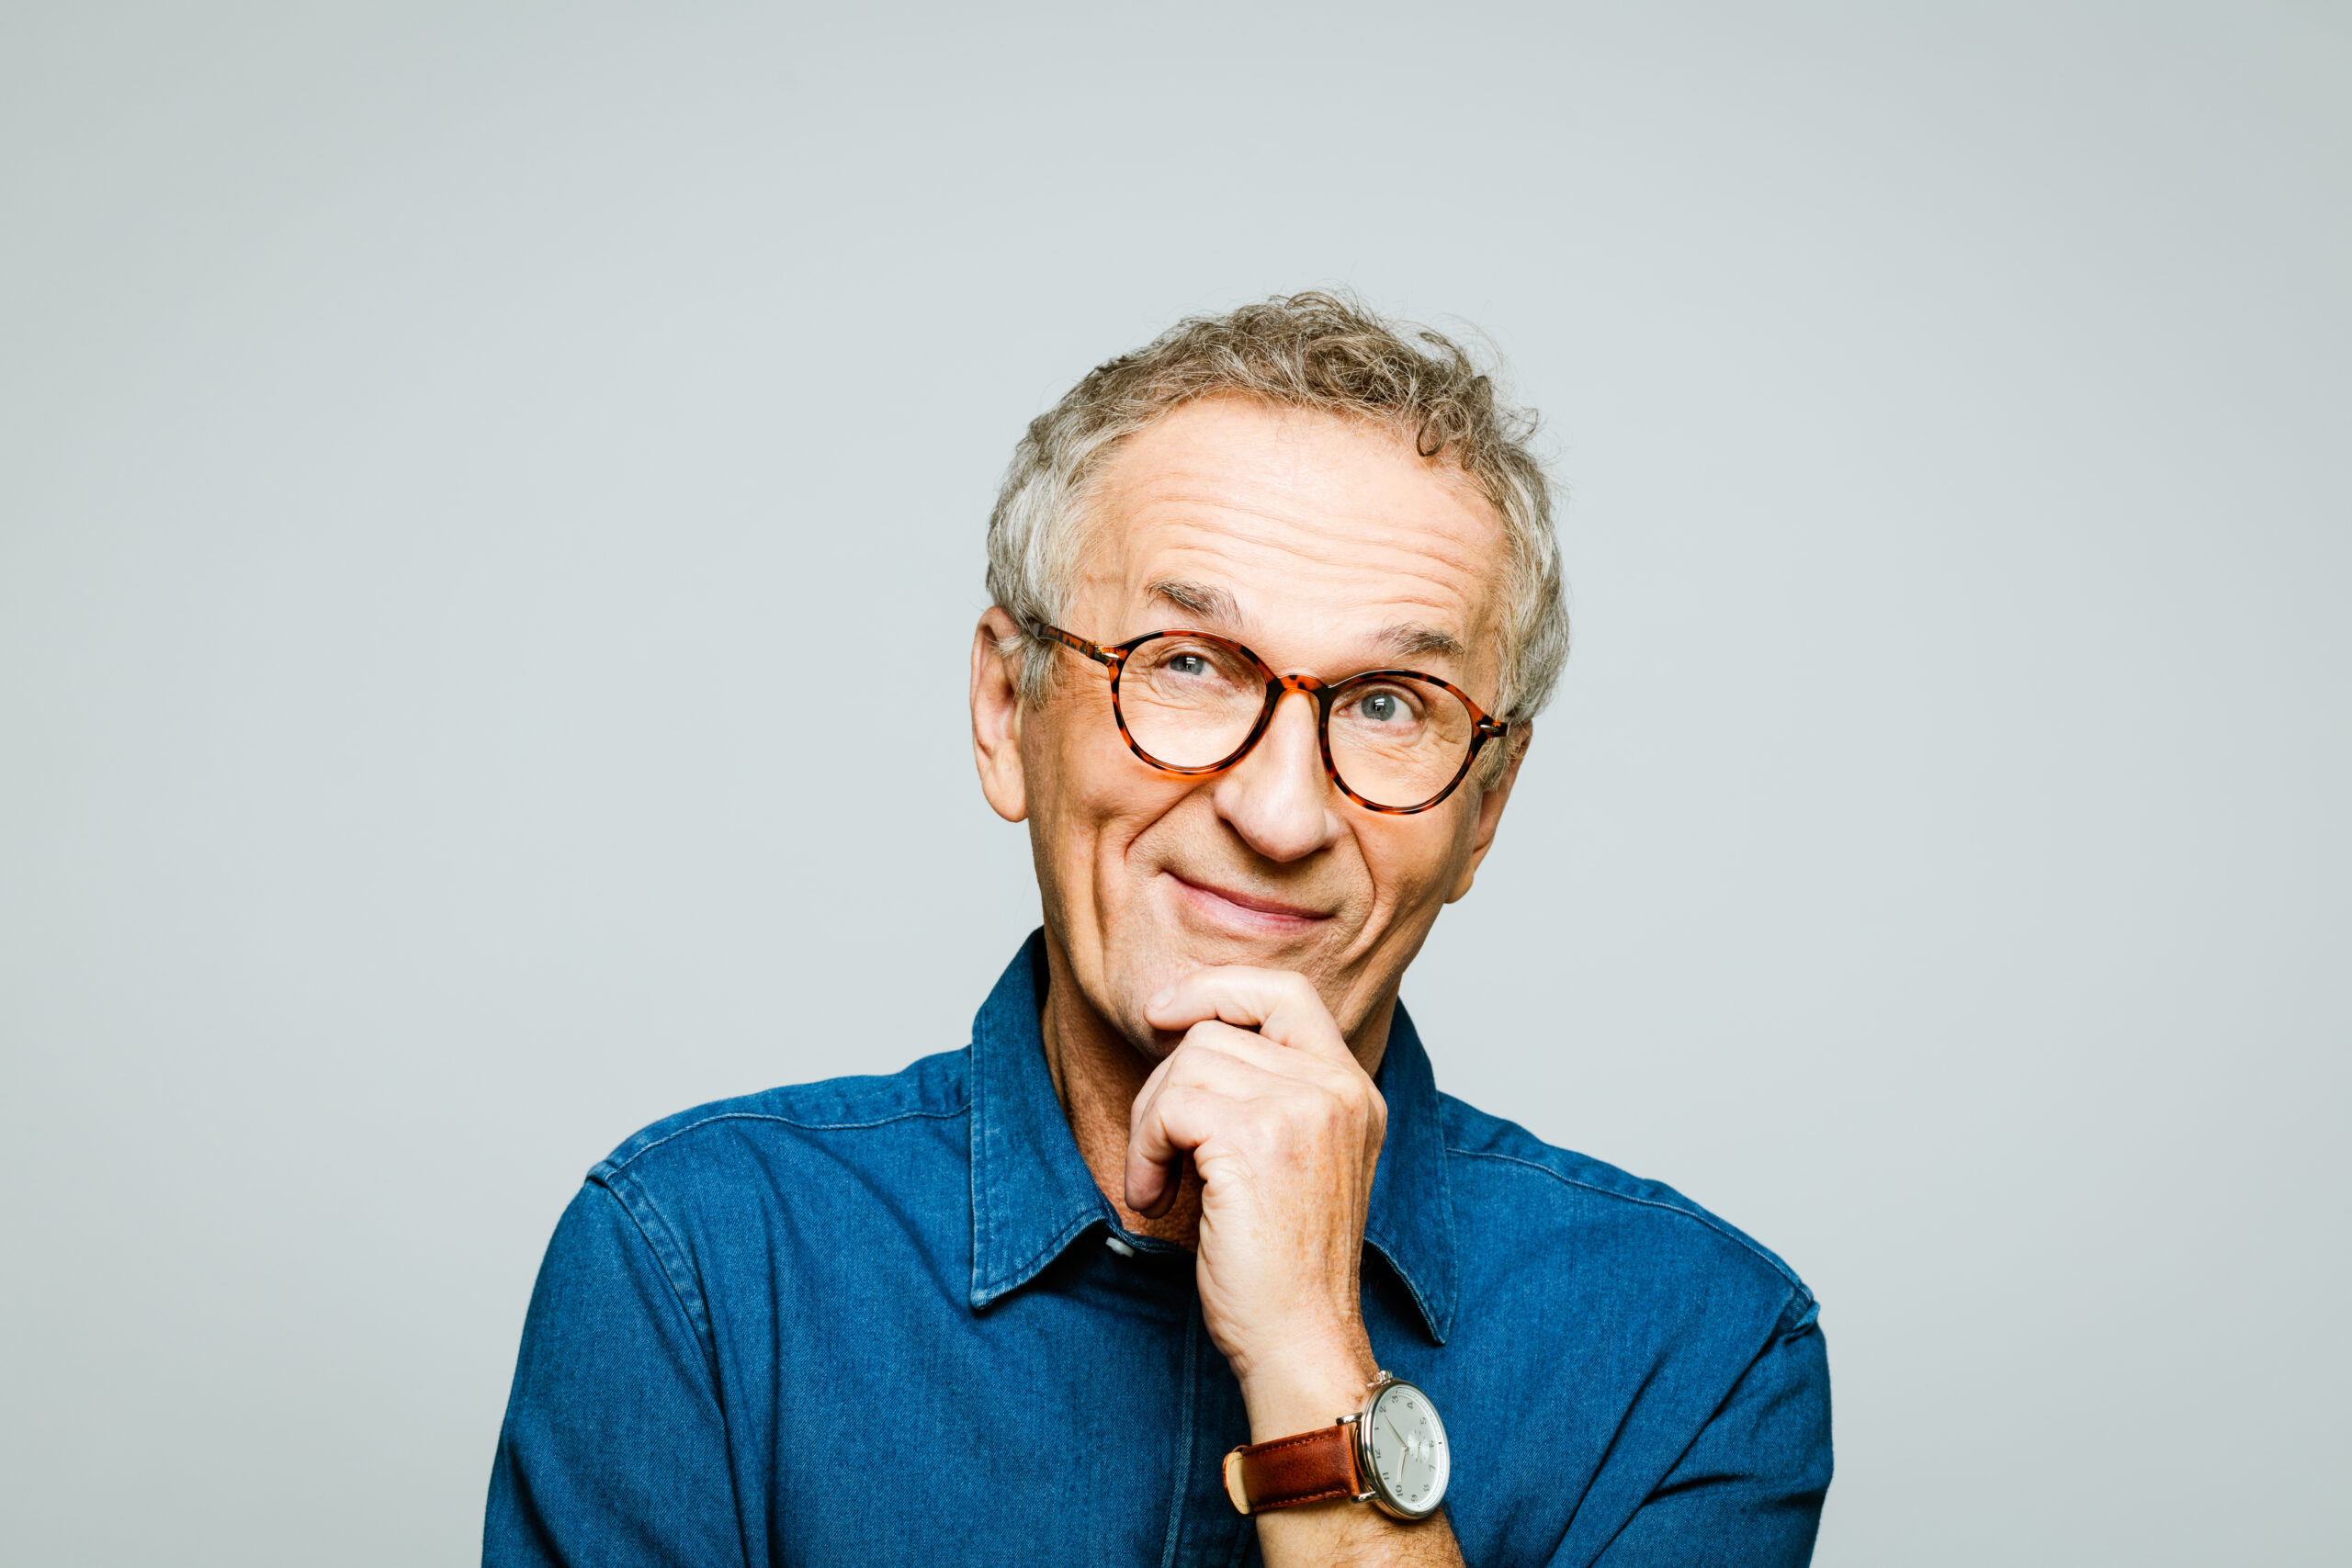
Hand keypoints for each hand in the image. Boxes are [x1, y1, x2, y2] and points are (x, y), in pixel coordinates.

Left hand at [1128, 966, 1386, 1431]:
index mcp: (1353, 1090)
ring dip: (1150, 1125)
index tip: (1165, 1014)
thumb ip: (1269, 1094)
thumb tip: (1188, 1033)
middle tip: (1160, 1155)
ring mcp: (1303, 1108)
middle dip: (1165, 1088)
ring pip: (1187, 1062)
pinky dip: (1144, 1150)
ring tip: (1159, 1182)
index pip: (1286, 990)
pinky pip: (1170, 1106)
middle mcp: (1338, 1088)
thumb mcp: (1296, 1160)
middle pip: (1216, 1029)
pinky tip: (1154, 1197)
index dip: (1217, 987)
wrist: (1300, 1340)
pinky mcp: (1258, 1138)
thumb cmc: (1283, 1267)